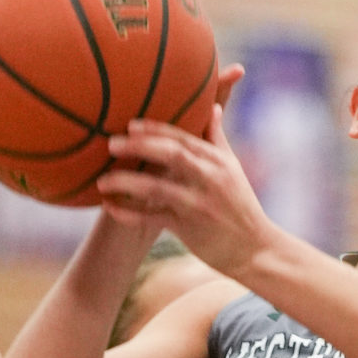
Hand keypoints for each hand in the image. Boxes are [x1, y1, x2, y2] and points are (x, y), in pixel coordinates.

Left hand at [98, 70, 258, 266]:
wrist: (255, 250)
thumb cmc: (241, 207)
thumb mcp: (233, 169)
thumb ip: (218, 138)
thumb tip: (213, 107)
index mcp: (216, 161)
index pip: (182, 137)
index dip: (154, 129)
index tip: (130, 125)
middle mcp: (208, 179)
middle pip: (170, 154)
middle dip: (138, 147)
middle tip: (111, 144)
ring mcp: (197, 204)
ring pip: (156, 188)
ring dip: (125, 182)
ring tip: (101, 181)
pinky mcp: (188, 229)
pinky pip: (152, 218)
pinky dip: (129, 214)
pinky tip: (110, 207)